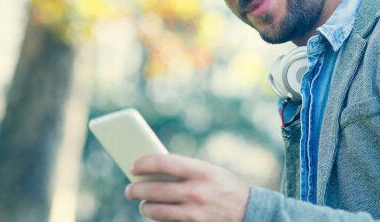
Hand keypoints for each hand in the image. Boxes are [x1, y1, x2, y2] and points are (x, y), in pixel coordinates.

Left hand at [124, 154, 249, 221]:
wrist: (249, 210)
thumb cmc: (223, 186)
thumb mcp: (208, 172)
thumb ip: (184, 171)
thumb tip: (151, 171)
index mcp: (200, 170)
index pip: (162, 162)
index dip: (143, 163)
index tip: (133, 166)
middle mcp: (195, 190)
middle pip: (153, 189)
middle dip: (136, 190)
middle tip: (129, 190)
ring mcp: (194, 211)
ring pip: (155, 210)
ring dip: (145, 207)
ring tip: (143, 205)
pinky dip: (159, 218)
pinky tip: (158, 213)